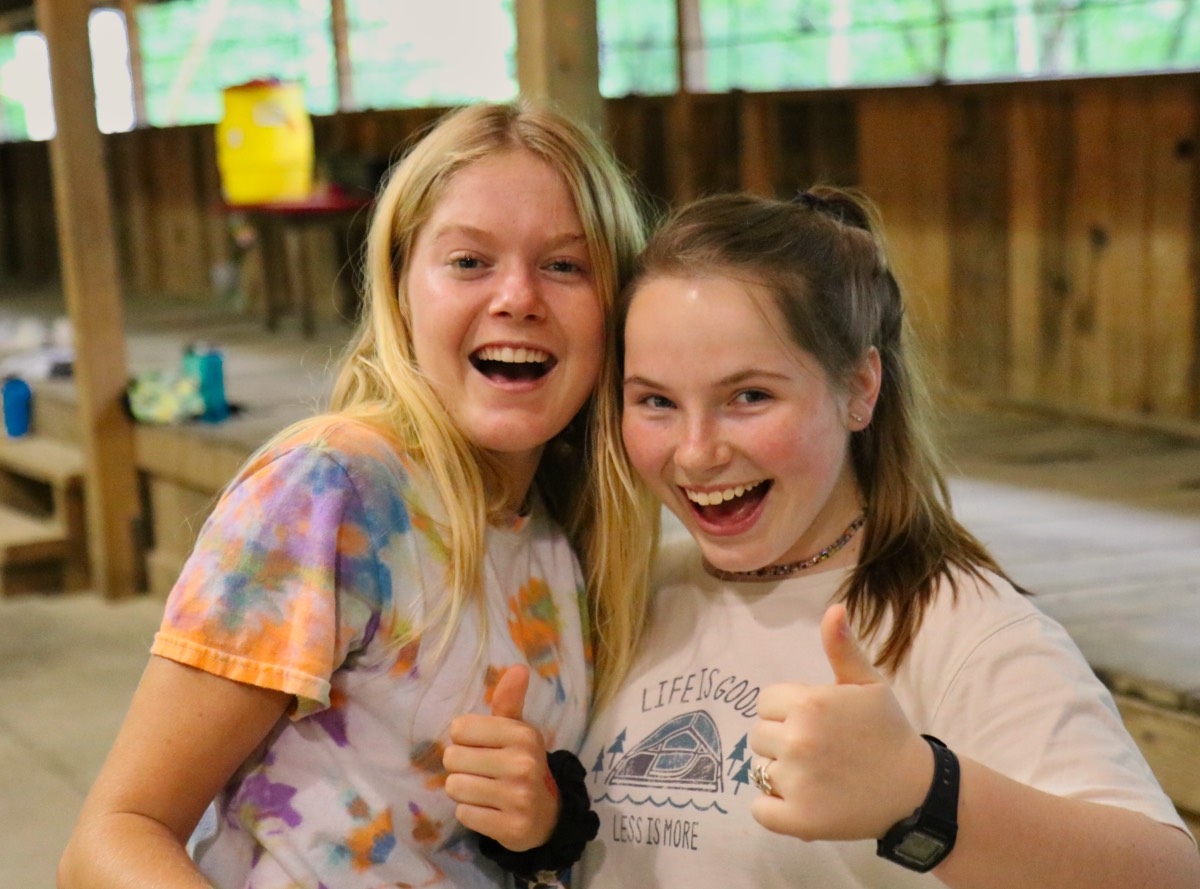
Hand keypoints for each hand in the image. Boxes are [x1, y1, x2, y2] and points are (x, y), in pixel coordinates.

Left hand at [443, 664, 559, 850]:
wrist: (547, 816)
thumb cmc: (521, 764)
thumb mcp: (517, 731)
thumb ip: (509, 701)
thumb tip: (519, 667)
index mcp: (523, 735)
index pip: (460, 728)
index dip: (464, 739)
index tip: (482, 747)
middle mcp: (523, 764)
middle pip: (452, 758)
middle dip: (461, 766)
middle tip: (482, 772)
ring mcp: (519, 798)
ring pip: (455, 787)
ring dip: (463, 791)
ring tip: (484, 791)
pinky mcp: (511, 827)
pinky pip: (464, 814)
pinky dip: (470, 813)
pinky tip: (489, 811)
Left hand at [748, 603, 932, 841]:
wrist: (915, 790)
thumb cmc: (887, 731)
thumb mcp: (868, 684)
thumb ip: (843, 647)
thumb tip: (834, 608)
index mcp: (808, 703)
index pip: (765, 702)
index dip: (787, 711)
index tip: (817, 722)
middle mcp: (797, 740)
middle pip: (758, 735)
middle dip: (782, 740)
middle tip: (820, 750)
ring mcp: (795, 782)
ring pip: (759, 770)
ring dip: (780, 774)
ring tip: (817, 775)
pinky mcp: (797, 820)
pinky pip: (759, 809)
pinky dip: (775, 809)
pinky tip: (804, 800)